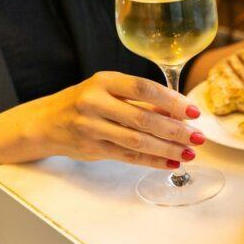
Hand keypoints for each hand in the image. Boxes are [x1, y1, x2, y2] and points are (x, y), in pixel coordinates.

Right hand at [17, 72, 204, 168]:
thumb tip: (180, 114)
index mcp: (104, 81)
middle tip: (198, 137)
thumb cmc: (87, 102)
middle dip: (176, 130)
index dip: (172, 101)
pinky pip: (129, 157)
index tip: (193, 112)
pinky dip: (153, 160)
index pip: (144, 88)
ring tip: (189, 152)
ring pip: (137, 141)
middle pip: (143, 119)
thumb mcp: (110, 90)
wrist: (46, 122)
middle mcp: (95, 103)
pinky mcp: (92, 149)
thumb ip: (142, 100)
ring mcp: (91, 127)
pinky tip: (172, 162)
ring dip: (168, 149)